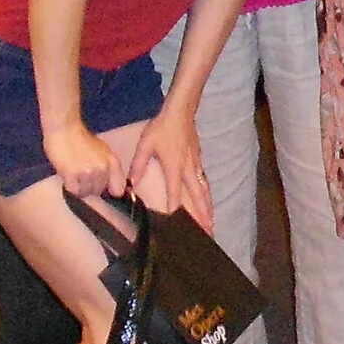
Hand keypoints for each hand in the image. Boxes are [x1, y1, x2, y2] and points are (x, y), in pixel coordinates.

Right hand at [46, 119, 126, 199]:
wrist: (65, 129)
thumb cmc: (81, 138)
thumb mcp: (103, 151)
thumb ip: (108, 167)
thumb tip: (109, 186)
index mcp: (113, 162)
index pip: (119, 189)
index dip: (110, 192)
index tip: (104, 191)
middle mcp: (103, 169)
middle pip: (98, 192)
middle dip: (90, 187)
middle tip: (82, 177)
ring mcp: (88, 173)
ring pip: (85, 193)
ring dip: (79, 188)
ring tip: (74, 176)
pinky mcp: (72, 175)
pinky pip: (74, 191)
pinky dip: (70, 187)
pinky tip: (68, 178)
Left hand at [127, 110, 210, 228]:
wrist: (180, 113)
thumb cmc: (161, 128)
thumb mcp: (145, 145)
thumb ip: (139, 164)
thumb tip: (132, 183)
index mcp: (175, 167)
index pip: (176, 192)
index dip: (175, 206)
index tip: (176, 222)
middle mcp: (188, 169)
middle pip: (198, 196)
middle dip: (203, 214)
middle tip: (208, 230)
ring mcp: (196, 165)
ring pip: (204, 190)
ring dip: (208, 207)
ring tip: (212, 222)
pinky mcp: (198, 160)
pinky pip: (204, 182)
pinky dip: (207, 194)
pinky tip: (208, 200)